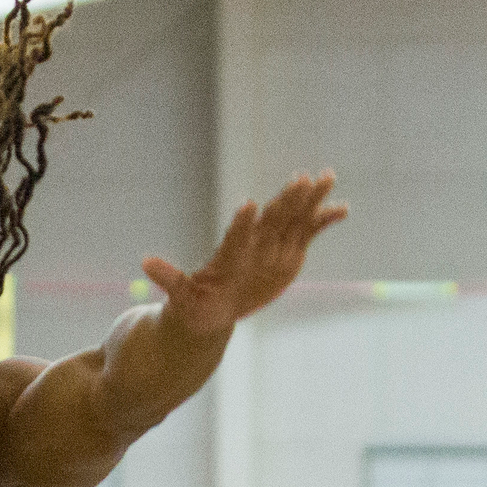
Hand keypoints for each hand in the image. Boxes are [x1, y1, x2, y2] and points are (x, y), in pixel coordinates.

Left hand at [141, 171, 344, 337]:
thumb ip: (169, 279)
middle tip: (300, 178)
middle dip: (285, 201)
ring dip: (309, 200)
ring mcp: (271, 245)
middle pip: (270, 220)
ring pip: (293, 218)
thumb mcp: (180, 297)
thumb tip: (144, 263)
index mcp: (227, 257)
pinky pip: (308, 233)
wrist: (213, 309)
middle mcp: (251, 245)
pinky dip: (323, 221)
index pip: (235, 237)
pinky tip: (342, 208)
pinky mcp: (287, 252)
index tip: (249, 206)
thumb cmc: (193, 303)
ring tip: (326, 176)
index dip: (241, 224)